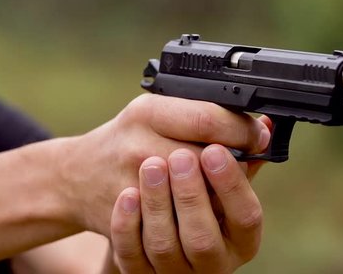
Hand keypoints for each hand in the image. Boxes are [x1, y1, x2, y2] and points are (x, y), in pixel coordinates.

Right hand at [60, 94, 270, 235]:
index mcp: (148, 112)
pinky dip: (191, 225)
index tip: (258, 138)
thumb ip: (210, 118)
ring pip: (194, 200)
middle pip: (206, 160)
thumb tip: (265, 128)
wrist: (76, 176)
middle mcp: (137, 146)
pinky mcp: (127, 221)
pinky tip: (198, 216)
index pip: (209, 119)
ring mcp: (130, 185)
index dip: (243, 131)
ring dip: (215, 199)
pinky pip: (171, 230)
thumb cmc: (129, 139)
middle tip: (239, 167)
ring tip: (217, 193)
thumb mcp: (162, 114)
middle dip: (230, 167)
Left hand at [110, 144, 264, 273]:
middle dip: (191, 195)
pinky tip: (128, 194)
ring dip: (158, 204)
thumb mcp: (218, 175)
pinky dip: (127, 225)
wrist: (135, 207)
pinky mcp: (139, 272)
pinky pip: (130, 254)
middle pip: (203, 238)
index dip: (232, 184)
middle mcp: (212, 261)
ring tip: (151, 166)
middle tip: (180, 156)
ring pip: (164, 246)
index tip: (215, 150)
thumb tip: (264, 125)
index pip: (247, 216)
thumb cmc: (189, 188)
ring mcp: (174, 270)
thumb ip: (238, 154)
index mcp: (241, 237)